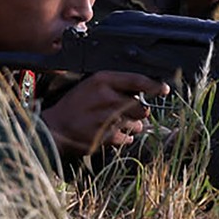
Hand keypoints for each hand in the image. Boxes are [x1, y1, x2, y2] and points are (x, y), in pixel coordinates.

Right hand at [40, 70, 166, 157]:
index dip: (154, 85)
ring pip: (136, 124)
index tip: (163, 89)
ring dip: (132, 125)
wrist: (55, 128)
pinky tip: (110, 133)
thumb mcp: (92, 86)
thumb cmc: (74, 105)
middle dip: (140, 111)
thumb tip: (143, 91)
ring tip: (116, 123)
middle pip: (141, 106)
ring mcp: (107, 118)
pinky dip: (123, 137)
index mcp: (102, 81)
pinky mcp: (106, 136)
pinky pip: (127, 138)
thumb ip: (116, 86)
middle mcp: (107, 97)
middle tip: (129, 112)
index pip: (137, 80)